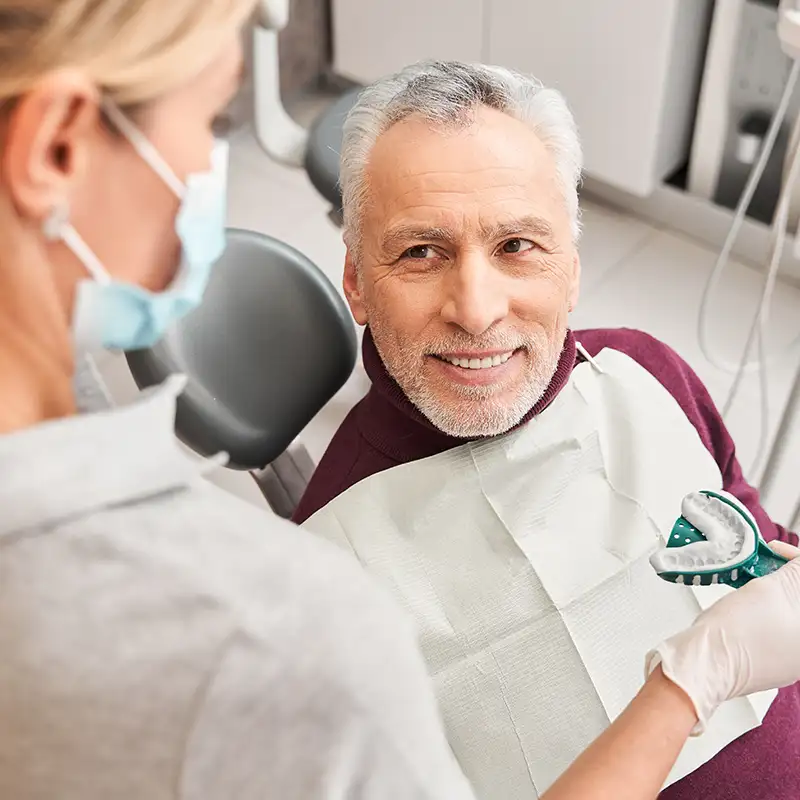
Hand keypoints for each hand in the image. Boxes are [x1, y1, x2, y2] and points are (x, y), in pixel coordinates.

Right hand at [647, 543, 799, 729]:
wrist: (704, 662)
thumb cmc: (735, 633)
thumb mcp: (769, 589)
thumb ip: (794, 573)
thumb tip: (799, 562)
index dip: (792, 560)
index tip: (774, 553)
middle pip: (796, 601)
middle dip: (783, 579)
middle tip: (762, 568)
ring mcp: (789, 661)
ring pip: (786, 615)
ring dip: (772, 596)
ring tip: (749, 586)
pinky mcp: (769, 664)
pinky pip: (773, 630)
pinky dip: (762, 614)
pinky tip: (745, 608)